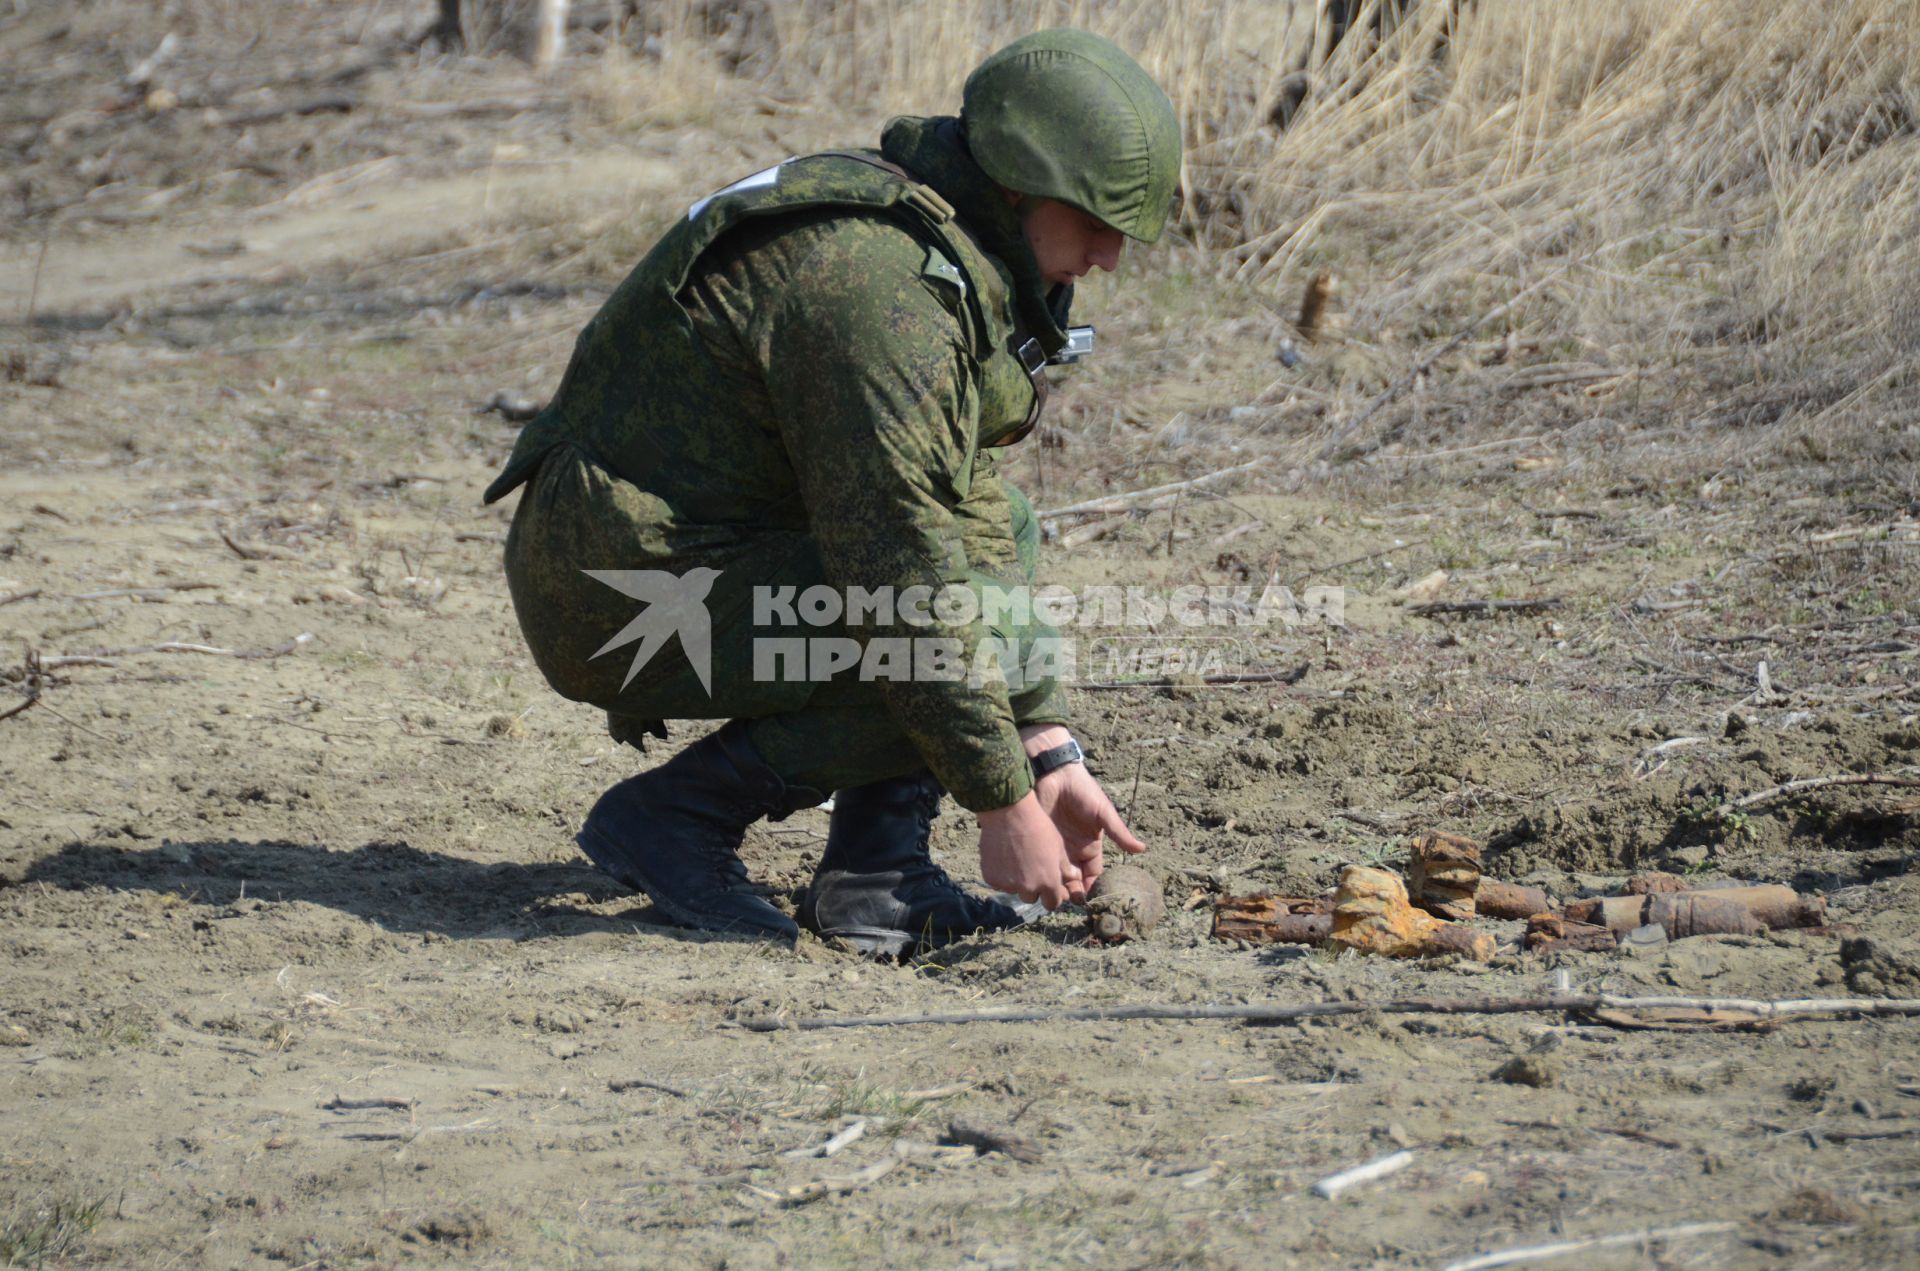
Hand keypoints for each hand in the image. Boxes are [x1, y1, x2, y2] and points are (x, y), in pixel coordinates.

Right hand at [977, 793, 1082, 908]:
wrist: (1008, 813)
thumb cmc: (1038, 826)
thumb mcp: (1058, 846)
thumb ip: (1064, 867)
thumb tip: (1073, 878)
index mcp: (1048, 882)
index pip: (1052, 903)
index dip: (1051, 895)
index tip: (1049, 886)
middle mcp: (1028, 888)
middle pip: (1032, 897)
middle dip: (1033, 888)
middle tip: (1030, 868)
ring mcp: (1008, 884)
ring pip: (1014, 889)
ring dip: (1016, 881)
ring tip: (1015, 858)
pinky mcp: (991, 879)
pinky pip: (999, 882)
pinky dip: (1001, 874)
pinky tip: (1003, 856)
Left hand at [1019, 725, 1146, 887]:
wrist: (1054, 774)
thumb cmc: (1083, 790)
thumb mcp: (1103, 812)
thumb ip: (1118, 833)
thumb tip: (1141, 849)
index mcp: (1091, 846)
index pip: (1093, 875)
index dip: (1092, 888)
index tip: (1090, 901)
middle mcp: (1073, 851)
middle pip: (1074, 881)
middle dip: (1073, 892)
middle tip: (1069, 901)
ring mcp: (1056, 847)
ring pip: (1057, 876)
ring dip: (1056, 886)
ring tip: (1055, 894)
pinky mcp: (1040, 842)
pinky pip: (1042, 864)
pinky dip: (1043, 874)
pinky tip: (1042, 881)